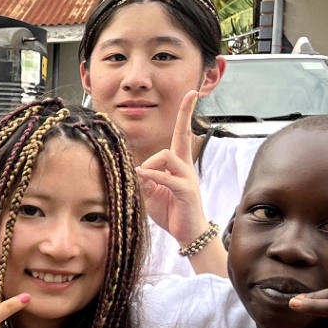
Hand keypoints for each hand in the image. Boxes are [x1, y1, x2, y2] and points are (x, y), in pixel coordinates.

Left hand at [134, 90, 209, 243]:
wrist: (188, 233)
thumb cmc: (172, 212)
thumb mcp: (152, 194)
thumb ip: (145, 180)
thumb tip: (136, 170)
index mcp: (177, 165)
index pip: (181, 135)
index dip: (185, 115)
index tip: (191, 95)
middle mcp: (185, 167)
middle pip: (183, 135)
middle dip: (186, 114)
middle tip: (191, 94)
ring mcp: (187, 178)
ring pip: (168, 156)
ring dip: (150, 163)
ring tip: (142, 178)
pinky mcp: (186, 191)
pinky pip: (167, 177)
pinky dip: (152, 175)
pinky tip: (141, 176)